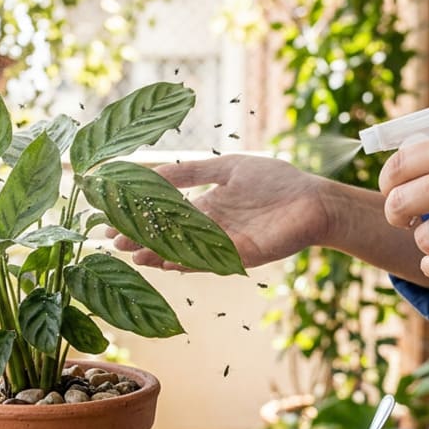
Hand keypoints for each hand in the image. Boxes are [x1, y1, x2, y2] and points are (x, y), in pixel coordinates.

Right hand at [111, 154, 334, 269]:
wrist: (316, 200)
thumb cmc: (277, 181)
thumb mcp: (228, 167)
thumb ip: (192, 171)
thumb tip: (153, 170)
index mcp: (207, 208)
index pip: (166, 214)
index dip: (141, 217)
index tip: (113, 218)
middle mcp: (211, 230)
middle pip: (170, 235)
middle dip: (142, 238)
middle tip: (113, 242)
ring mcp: (224, 245)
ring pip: (184, 251)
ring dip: (159, 254)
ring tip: (134, 255)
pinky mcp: (241, 256)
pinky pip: (209, 260)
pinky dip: (188, 261)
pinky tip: (167, 261)